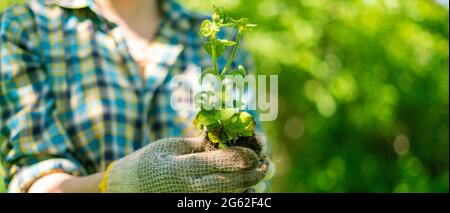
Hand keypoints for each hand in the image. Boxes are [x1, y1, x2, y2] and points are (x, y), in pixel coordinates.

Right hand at [101, 136, 267, 192]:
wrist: (126, 189)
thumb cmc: (148, 163)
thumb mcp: (172, 147)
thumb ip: (199, 145)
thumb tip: (225, 137)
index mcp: (182, 169)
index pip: (220, 164)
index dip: (241, 158)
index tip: (255, 153)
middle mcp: (189, 189)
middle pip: (229, 183)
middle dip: (250, 175)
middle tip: (265, 167)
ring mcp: (191, 201)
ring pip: (227, 197)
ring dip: (246, 188)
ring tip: (258, 179)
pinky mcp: (192, 205)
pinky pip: (218, 201)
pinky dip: (233, 196)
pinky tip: (244, 190)